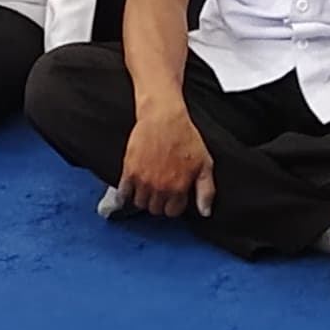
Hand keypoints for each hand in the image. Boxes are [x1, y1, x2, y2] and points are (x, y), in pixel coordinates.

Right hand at [118, 103, 214, 217]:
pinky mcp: (129, 171)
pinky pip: (123, 193)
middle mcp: (160, 187)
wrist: (163, 117)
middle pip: (155, 209)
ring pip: (140, 203)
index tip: (173, 197)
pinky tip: (131, 189)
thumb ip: (206, 190)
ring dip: (144, 198)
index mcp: (179, 187)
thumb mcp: (205, 163)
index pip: (173, 211)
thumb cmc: (185, 137)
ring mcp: (143, 180)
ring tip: (149, 188)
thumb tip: (205, 212)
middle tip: (161, 191)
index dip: (174, 205)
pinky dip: (125, 194)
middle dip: (159, 202)